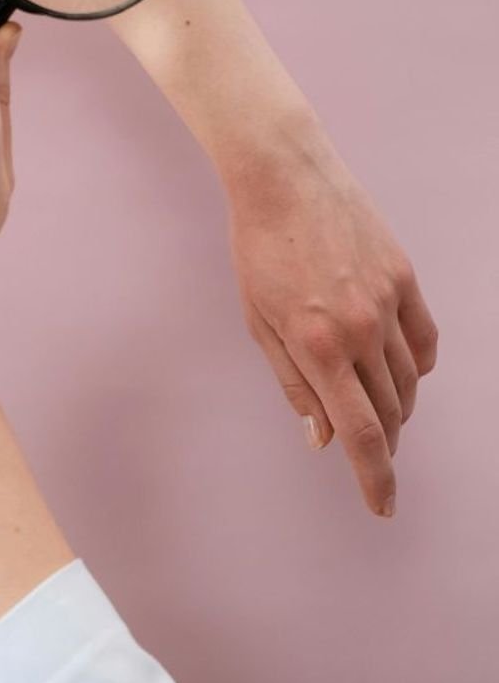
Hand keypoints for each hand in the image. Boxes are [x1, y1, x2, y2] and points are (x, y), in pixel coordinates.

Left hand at [225, 114, 437, 517]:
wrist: (284, 176)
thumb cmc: (258, 249)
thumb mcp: (258, 322)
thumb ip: (294, 384)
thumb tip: (322, 439)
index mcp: (317, 346)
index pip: (359, 433)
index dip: (374, 478)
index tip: (382, 506)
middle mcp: (360, 328)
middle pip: (388, 413)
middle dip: (381, 445)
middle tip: (370, 457)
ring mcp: (388, 301)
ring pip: (409, 381)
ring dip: (397, 409)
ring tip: (379, 415)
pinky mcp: (404, 277)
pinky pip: (424, 342)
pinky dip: (417, 368)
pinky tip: (400, 374)